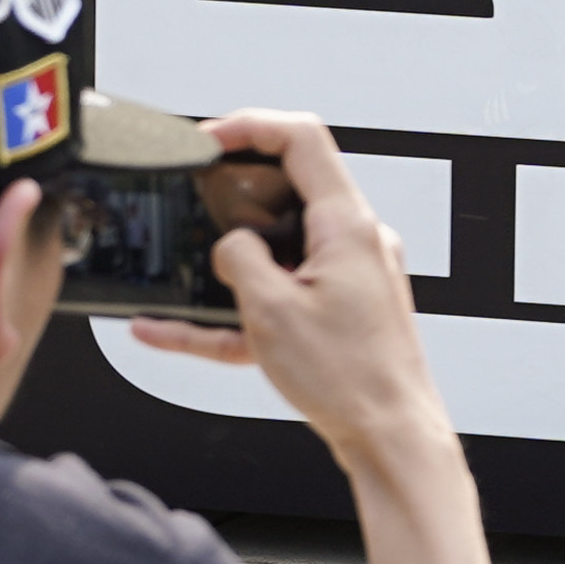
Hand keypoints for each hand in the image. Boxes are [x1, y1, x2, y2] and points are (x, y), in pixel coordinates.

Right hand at [128, 110, 458, 485]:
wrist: (391, 436)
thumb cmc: (351, 380)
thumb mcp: (270, 311)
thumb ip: (239, 260)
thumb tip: (231, 245)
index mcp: (347, 226)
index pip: (302, 141)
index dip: (250, 126)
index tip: (209, 140)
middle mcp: (356, 242)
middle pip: (288, 190)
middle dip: (232, 194)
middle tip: (192, 199)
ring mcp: (351, 276)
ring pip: (277, 249)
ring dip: (228, 259)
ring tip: (179, 273)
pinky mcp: (340, 311)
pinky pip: (278, 296)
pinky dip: (231, 309)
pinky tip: (173, 329)